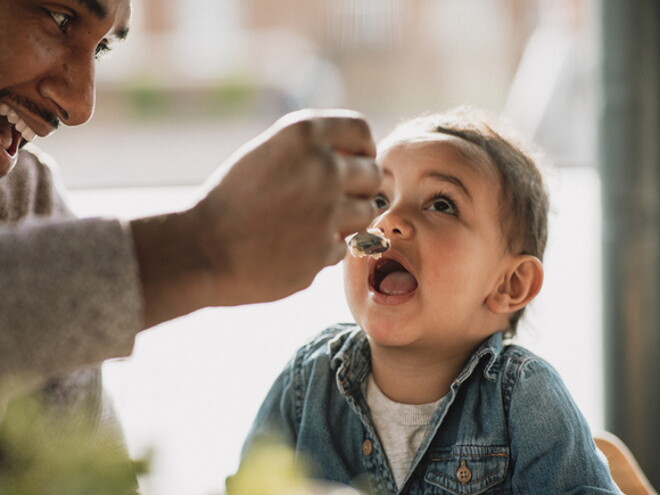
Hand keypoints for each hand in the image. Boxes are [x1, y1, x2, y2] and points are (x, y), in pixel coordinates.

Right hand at [192, 108, 380, 304]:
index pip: (360, 131)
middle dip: (359, 187)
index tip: (354, 162)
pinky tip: (292, 248)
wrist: (200, 249)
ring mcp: (327, 212)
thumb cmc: (230, 201)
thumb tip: (361, 160)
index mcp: (303, 134)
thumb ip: (311, 151)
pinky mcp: (324, 251)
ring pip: (365, 213)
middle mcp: (322, 167)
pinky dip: (323, 249)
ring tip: (310, 223)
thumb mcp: (266, 155)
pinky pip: (341, 247)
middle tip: (333, 199)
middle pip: (372, 174)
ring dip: (347, 220)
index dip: (362, 148)